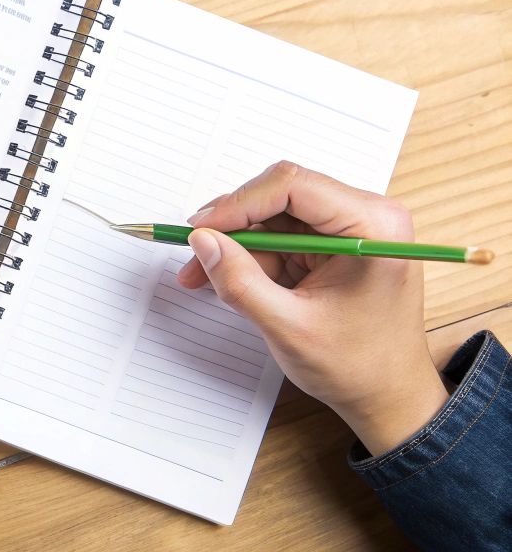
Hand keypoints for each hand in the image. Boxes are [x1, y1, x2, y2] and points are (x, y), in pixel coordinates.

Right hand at [179, 161, 446, 455]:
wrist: (389, 397)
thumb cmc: (358, 367)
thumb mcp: (289, 327)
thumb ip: (241, 281)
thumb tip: (201, 239)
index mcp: (373, 226)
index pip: (294, 187)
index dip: (239, 203)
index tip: (201, 229)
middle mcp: (366, 217)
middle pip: (281, 197)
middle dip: (234, 226)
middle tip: (196, 252)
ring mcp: (349, 229)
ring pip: (273, 217)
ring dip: (237, 246)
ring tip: (202, 276)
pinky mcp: (334, 244)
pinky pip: (281, 236)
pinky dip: (251, 258)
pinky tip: (229, 281)